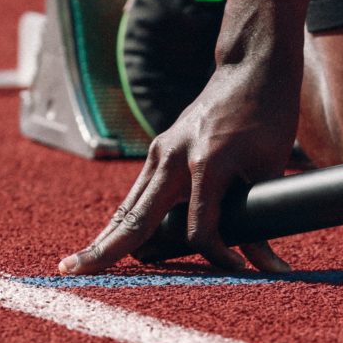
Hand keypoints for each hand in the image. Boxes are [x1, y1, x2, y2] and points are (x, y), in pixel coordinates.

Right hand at [58, 62, 299, 273]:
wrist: (251, 69)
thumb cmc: (268, 116)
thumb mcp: (271, 167)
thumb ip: (263, 216)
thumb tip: (266, 265)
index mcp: (206, 162)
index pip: (200, 229)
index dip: (218, 256)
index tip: (239, 270)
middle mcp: (174, 157)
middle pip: (136, 218)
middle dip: (107, 250)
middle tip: (72, 273)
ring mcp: (161, 151)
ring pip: (129, 206)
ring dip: (107, 236)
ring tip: (79, 265)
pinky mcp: (160, 149)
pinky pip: (138, 192)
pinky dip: (124, 219)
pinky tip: (109, 240)